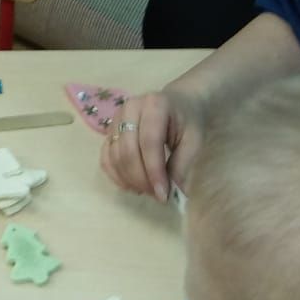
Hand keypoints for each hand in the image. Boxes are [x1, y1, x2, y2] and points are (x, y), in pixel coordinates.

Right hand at [101, 87, 204, 201]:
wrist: (177, 105)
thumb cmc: (187, 122)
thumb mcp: (194, 140)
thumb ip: (182, 165)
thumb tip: (173, 194)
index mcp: (154, 105)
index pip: (149, 142)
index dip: (154, 171)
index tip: (163, 195)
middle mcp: (130, 108)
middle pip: (128, 150)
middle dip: (141, 179)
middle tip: (156, 195)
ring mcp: (116, 119)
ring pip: (115, 156)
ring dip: (129, 179)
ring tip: (147, 191)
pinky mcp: (109, 131)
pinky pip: (106, 158)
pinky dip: (116, 176)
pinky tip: (131, 185)